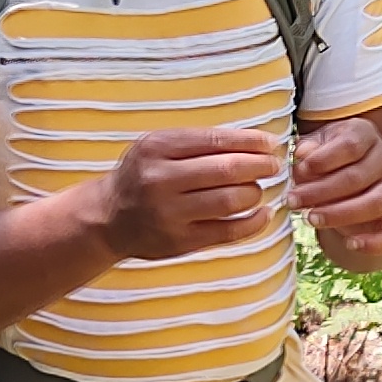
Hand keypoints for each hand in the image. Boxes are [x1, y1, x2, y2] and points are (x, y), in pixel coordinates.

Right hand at [88, 127, 286, 261]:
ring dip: (254, 192)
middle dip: (259, 166)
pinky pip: (228, 232)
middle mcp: (161, 180)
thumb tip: (252, 142)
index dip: (249, 141)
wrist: (108, 218)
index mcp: (157, 148)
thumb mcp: (157, 147)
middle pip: (226, 170)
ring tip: (258, 188)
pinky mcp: (180, 241)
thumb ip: (196, 143)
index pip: (215, 140)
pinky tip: (262, 213)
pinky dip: (253, 222)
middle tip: (274, 165)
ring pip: (230, 200)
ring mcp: (170, 213)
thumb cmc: (142, 176)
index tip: (270, 143)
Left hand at [290, 114, 381, 268]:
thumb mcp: (317, 146)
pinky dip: (375, 243)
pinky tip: (351, 244)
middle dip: (320, 191)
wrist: (361, 182)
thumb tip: (304, 154)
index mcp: (365, 135)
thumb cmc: (330, 160)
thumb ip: (309, 149)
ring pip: (374, 203)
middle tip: (293, 201)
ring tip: (311, 218)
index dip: (324, 159)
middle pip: (357, 176)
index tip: (301, 169)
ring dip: (339, 214)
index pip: (350, 145)